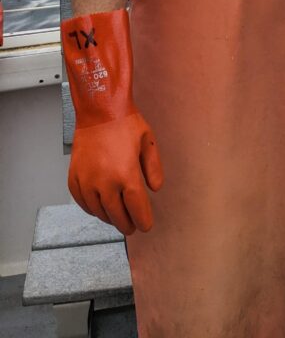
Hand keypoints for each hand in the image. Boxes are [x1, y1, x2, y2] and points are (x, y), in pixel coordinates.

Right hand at [69, 112, 162, 234]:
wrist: (99, 111)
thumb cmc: (125, 124)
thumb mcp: (148, 142)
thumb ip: (153, 168)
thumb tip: (155, 189)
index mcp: (126, 175)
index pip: (136, 208)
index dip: (143, 220)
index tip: (146, 226)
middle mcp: (105, 183)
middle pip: (117, 215)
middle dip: (127, 224)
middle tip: (132, 227)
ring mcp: (87, 182)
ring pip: (99, 212)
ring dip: (110, 218)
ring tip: (118, 217)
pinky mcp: (74, 179)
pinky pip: (83, 202)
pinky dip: (92, 209)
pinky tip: (100, 207)